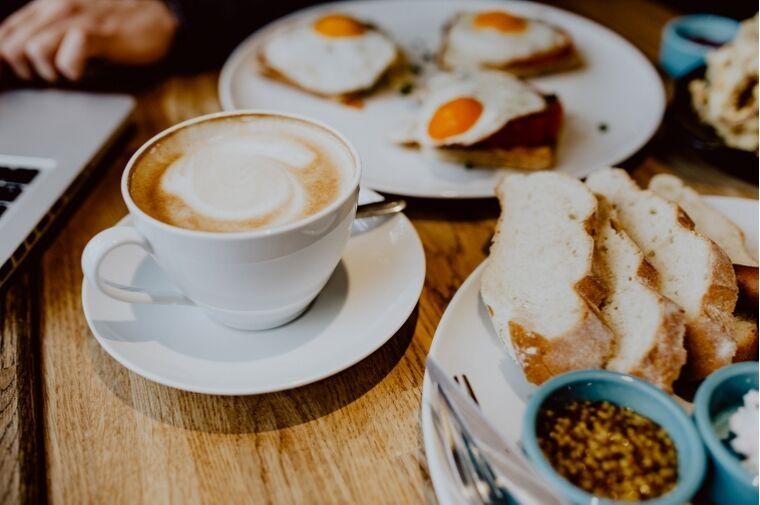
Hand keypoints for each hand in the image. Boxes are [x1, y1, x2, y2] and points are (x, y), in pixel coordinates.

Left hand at [0, 0, 177, 81]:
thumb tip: (18, 56)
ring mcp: (75, 19)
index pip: (5, 33)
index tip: (12, 77)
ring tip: (70, 73)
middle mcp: (55, 7)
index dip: (3, 59)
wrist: (163, 15)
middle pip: (11, 46)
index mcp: (46, 4)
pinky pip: (67, 59)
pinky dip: (72, 72)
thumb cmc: (122, 20)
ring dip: (48, 72)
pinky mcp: (97, 34)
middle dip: (24, 70)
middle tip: (50, 75)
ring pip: (32, 52)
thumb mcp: (77, 17)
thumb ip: (48, 30)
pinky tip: (85, 71)